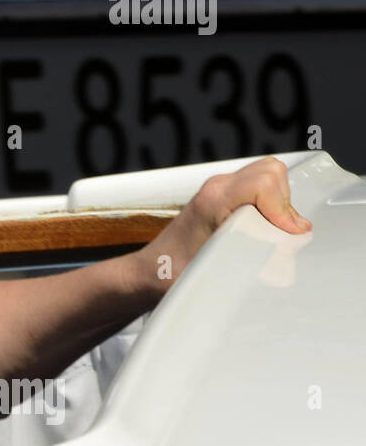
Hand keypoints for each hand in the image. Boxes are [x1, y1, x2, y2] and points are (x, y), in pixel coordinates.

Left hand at [128, 156, 310, 301]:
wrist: (149, 271)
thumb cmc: (172, 272)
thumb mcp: (214, 269)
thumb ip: (256, 254)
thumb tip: (295, 243)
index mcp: (214, 199)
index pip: (264, 182)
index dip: (283, 208)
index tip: (288, 235)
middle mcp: (218, 187)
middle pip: (272, 173)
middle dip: (285, 204)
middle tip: (281, 235)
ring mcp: (220, 190)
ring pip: (269, 178)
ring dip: (279, 205)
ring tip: (272, 235)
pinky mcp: (223, 198)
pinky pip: (260, 189)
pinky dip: (271, 207)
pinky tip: (263, 232)